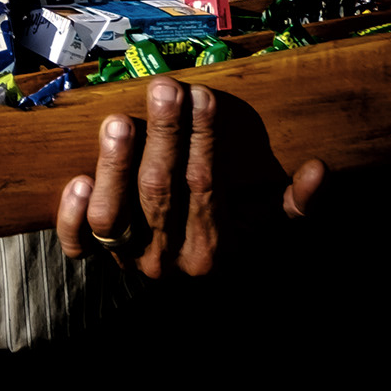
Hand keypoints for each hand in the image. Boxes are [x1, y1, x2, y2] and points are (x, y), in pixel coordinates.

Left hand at [54, 79, 325, 280]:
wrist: (185, 302)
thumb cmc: (225, 246)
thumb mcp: (263, 230)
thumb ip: (292, 205)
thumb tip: (318, 169)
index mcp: (210, 249)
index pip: (206, 185)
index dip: (204, 139)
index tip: (203, 95)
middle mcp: (166, 258)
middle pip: (160, 191)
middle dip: (163, 135)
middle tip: (166, 88)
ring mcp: (125, 259)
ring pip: (114, 216)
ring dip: (115, 165)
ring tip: (119, 121)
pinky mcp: (94, 259)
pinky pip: (77, 245)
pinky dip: (72, 215)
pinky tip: (77, 178)